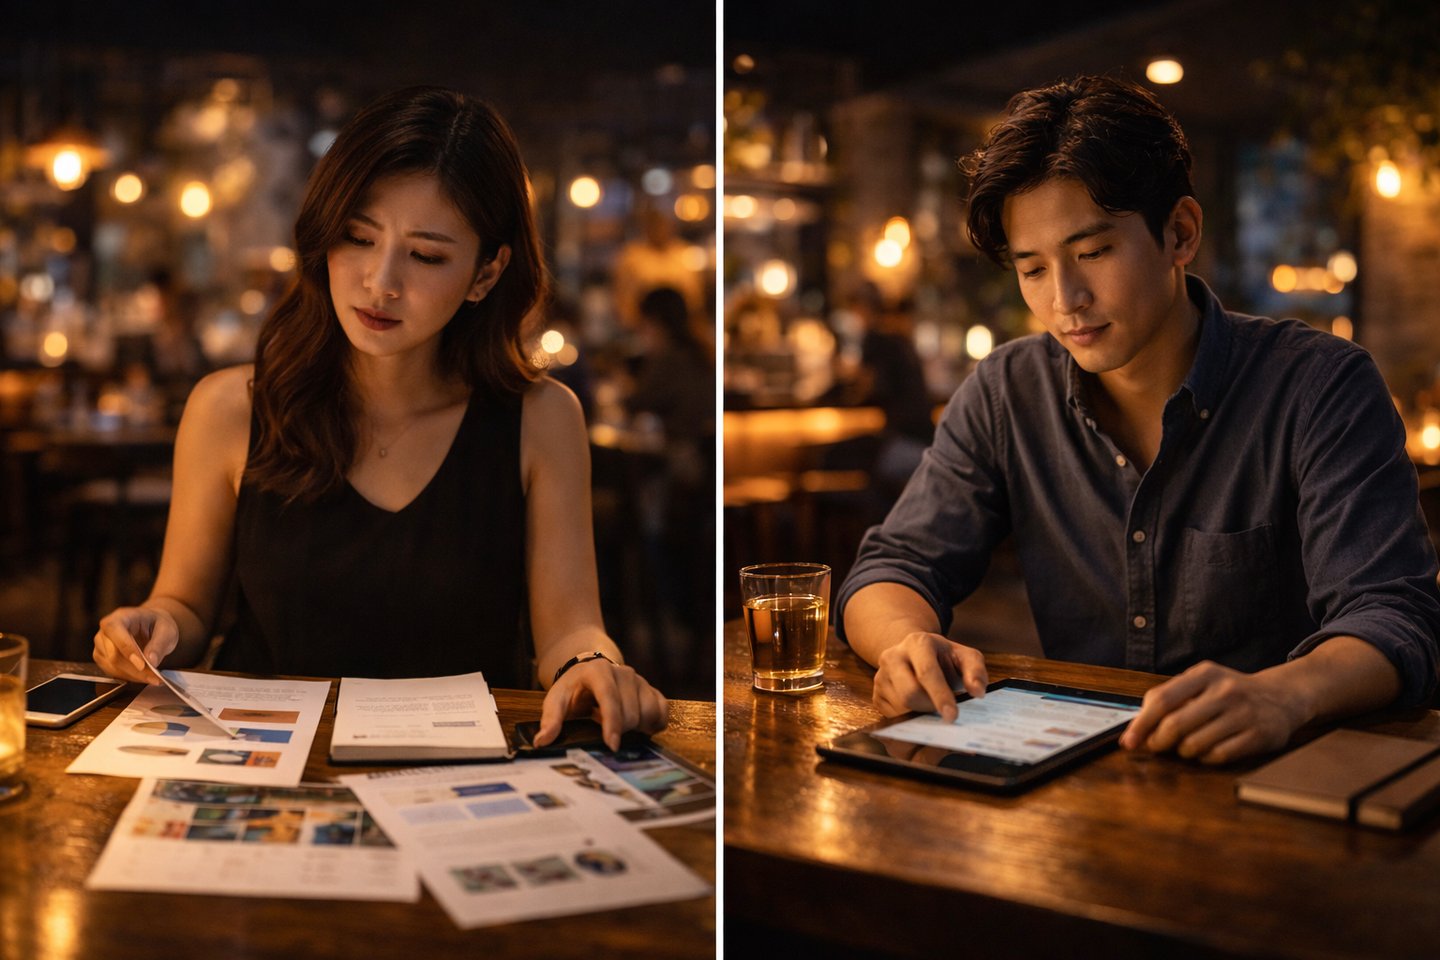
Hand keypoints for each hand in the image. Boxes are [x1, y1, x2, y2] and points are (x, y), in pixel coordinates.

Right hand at [93, 606, 178, 683]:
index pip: (115, 631)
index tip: (142, 665)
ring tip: (154, 678)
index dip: (127, 649)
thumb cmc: (157, 625)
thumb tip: (151, 661)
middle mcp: (105, 631)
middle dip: (135, 669)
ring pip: (113, 666)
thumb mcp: (166, 630)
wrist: (152, 627)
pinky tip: (144, 676)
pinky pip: (113, 672)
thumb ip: (159, 644)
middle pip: (113, 654)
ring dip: (134, 675)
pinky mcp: (103, 658)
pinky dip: (130, 677)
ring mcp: (101, 646)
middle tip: (155, 676)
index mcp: (120, 617)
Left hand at [534, 658, 668, 750]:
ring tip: (619, 727)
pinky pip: (662, 711)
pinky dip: (654, 723)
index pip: (609, 698)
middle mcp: (623, 672)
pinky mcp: (651, 689)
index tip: (612, 745)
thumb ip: (550, 720)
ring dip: (637, 728)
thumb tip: (542, 741)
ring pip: (649, 713)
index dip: (612, 723)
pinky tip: (639, 727)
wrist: (590, 671)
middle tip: (605, 731)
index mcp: (598, 672)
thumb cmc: (573, 689)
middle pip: (630, 712)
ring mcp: (640, 680)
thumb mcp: (556, 700)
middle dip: (620, 730)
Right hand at [872, 632, 987, 721]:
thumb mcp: (964, 656)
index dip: (940, 696)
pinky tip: (920, 711)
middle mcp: (893, 656)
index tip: (952, 716)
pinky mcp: (876, 695)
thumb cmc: (943, 657)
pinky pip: (893, 717)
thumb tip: (978, 692)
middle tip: (945, 714)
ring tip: (933, 707)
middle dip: (930, 709)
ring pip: (900, 709)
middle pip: (909, 694)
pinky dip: (910, 720)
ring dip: (920, 716)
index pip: (927, 672)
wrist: (914, 653)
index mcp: (917, 643)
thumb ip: (975, 671)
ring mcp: (881, 676)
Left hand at [1119, 660, 1307, 763]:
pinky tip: (1210, 750)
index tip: (1129, 742)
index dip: (1141, 724)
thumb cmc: (1229, 693)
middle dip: (1160, 742)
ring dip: (1184, 751)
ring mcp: (1244, 713)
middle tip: (1159, 747)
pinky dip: (1206, 759)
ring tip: (1189, 745)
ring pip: (1194, 744)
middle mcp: (1225, 690)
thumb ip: (1170, 699)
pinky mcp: (1259, 735)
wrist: (1282, 696)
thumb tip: (1135, 731)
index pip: (1162, 700)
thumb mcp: (1202, 683)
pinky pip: (1218, 756)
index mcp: (1205, 674)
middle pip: (1175, 725)